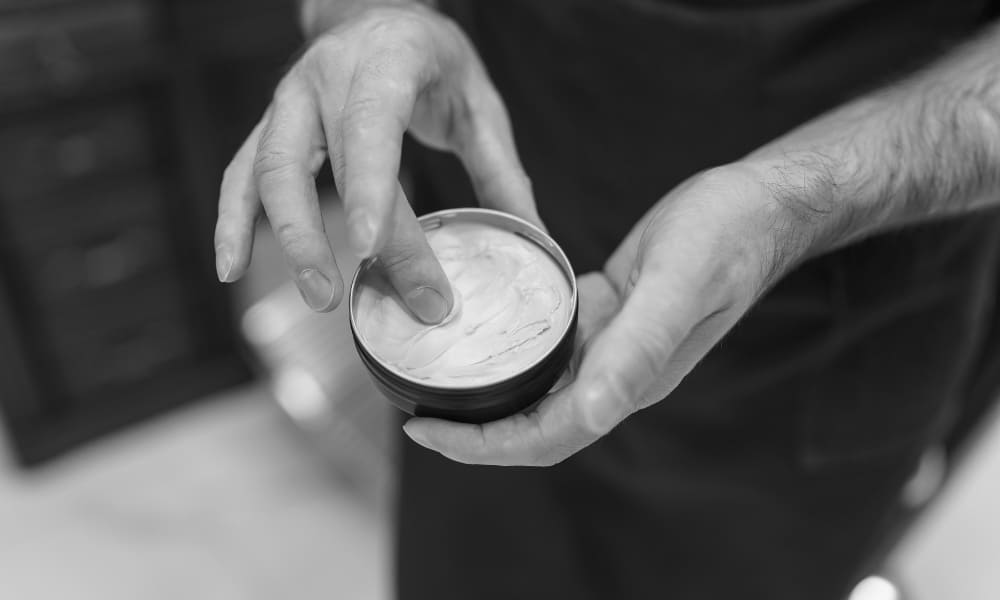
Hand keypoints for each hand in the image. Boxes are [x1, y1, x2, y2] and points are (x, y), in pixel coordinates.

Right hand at [214, 4, 536, 320]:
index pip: (371, 127)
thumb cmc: (431, 60)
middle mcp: (327, 76)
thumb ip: (500, 170)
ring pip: (269, 170)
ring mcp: (289, 100)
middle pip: (322, 163)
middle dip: (338, 236)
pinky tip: (232, 267)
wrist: (379, 14)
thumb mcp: (477, 102)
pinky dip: (233, 220)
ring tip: (317, 296)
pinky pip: (241, 173)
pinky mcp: (272, 125)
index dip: (369, 189)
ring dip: (288, 237)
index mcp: (385, 61)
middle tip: (358, 300)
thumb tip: (532, 241)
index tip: (373, 251)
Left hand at [403, 163, 821, 464]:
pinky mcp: (606, 314)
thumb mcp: (676, 285)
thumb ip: (637, 351)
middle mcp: (616, 373)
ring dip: (486, 394)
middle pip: (535, 425)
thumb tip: (592, 413)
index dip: (485, 446)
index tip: (425, 432)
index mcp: (630, 380)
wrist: (757, 205)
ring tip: (429, 378)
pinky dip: (508, 348)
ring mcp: (611, 346)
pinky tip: (476, 329)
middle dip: (473, 433)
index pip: (548, 436)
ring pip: (539, 389)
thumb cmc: (725, 239)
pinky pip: (549, 346)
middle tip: (412, 415)